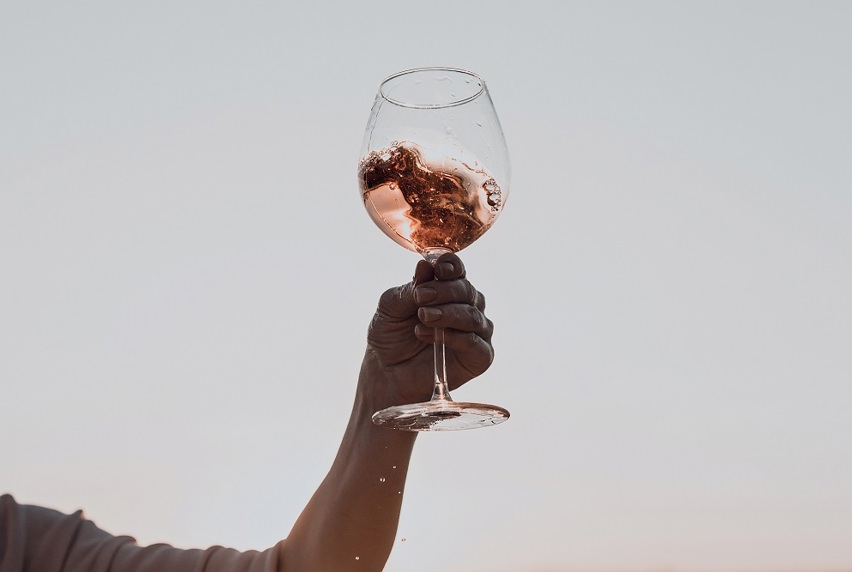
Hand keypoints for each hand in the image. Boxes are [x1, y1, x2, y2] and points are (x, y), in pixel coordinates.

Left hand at [364, 253, 493, 406]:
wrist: (387, 370)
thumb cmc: (390, 335)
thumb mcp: (391, 307)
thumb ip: (410, 288)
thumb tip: (425, 265)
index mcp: (447, 287)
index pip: (456, 269)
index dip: (451, 266)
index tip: (438, 269)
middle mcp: (467, 305)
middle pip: (466, 290)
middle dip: (443, 291)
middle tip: (421, 298)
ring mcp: (477, 331)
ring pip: (472, 315)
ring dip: (447, 314)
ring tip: (423, 318)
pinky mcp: (480, 356)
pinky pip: (475, 343)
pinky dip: (454, 337)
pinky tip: (429, 335)